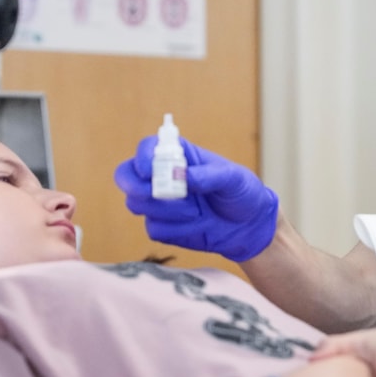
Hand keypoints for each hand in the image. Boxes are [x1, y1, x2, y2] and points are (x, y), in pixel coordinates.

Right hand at [114, 136, 277, 261]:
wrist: (249, 227)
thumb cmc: (242, 193)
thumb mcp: (233, 178)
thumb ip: (208, 175)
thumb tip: (181, 176)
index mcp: (179, 156)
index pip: (147, 148)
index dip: (142, 157)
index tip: (149, 170)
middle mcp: (163, 177)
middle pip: (126, 176)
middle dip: (136, 187)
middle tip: (158, 194)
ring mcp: (160, 202)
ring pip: (136, 204)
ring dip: (165, 210)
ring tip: (195, 211)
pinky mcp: (163, 226)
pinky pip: (153, 228)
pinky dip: (174, 229)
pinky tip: (196, 225)